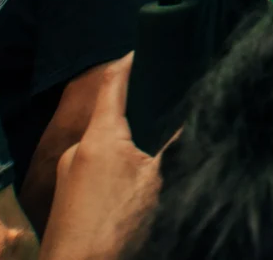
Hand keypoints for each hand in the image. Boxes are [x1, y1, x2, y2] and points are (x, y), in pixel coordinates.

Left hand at [44, 57, 159, 259]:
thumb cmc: (115, 225)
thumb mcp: (158, 182)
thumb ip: (179, 146)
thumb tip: (206, 118)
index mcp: (98, 136)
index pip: (113, 82)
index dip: (130, 62)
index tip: (148, 46)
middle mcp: (76, 150)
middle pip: (109, 116)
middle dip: (137, 111)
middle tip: (168, 106)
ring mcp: (67, 178)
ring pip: (103, 148)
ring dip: (127, 146)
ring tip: (157, 151)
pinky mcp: (66, 201)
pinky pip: (95, 172)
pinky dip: (116, 171)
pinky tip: (136, 188)